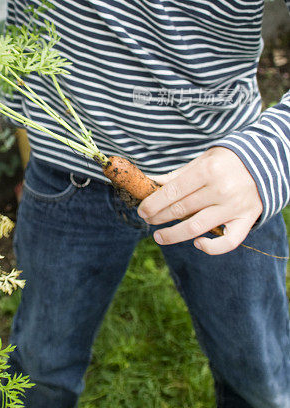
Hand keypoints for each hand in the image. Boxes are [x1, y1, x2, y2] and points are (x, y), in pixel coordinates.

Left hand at [137, 146, 262, 254]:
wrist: (264, 163)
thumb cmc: (226, 161)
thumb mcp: (202, 160)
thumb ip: (178, 174)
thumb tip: (151, 182)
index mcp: (208, 170)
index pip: (173, 191)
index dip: (154, 203)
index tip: (142, 210)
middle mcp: (221, 189)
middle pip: (181, 209)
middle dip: (159, 217)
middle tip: (147, 219)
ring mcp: (235, 207)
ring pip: (197, 228)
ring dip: (173, 235)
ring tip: (159, 236)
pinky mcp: (247, 220)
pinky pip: (228, 242)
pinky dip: (211, 248)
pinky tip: (197, 243)